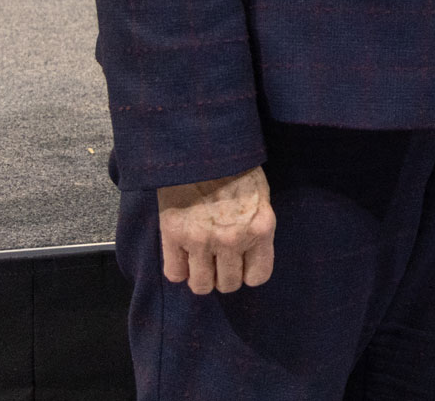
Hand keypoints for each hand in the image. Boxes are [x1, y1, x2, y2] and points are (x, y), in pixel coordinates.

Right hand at [156, 165, 275, 294]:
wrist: (203, 149)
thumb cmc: (237, 171)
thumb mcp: (261, 198)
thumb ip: (256, 229)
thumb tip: (249, 257)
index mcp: (260, 229)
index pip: (258, 276)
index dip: (248, 272)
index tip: (242, 263)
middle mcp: (232, 240)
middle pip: (228, 285)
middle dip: (224, 275)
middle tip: (219, 260)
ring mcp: (201, 240)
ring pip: (201, 286)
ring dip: (201, 276)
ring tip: (201, 260)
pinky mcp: (173, 236)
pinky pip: (175, 274)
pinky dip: (179, 269)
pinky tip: (183, 255)